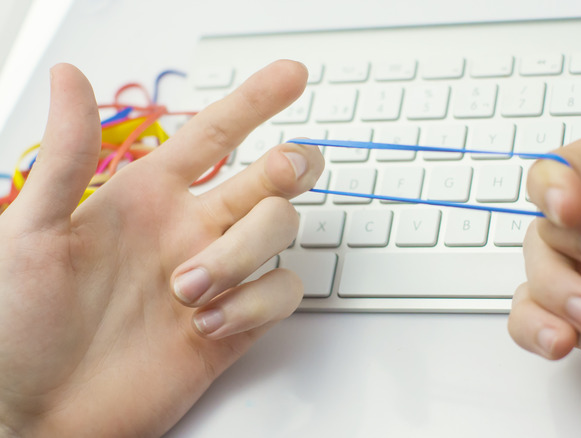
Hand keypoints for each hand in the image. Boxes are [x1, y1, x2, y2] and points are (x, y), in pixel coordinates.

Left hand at [0, 61, 323, 436]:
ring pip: (279, 233)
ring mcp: (217, 277)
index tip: (291, 75)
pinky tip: (206, 322)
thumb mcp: (29, 234)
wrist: (33, 417)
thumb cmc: (15, 328)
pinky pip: (281, 293)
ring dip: (244, 254)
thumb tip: (71, 79)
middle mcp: (191, 231)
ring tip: (188, 288)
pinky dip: (255, 303)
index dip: (256, 100)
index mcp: (148, 199)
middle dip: (289, 167)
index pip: (216, 134)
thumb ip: (67, 157)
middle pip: (272, 179)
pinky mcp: (234, 324)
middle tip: (280, 170)